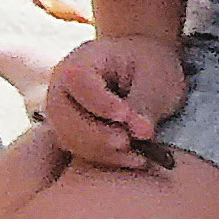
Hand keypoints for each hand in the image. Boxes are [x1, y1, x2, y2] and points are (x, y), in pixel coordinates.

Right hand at [37, 33, 187, 171]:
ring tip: (140, 155)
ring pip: (66, 137)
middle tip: (130, 142)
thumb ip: (145, 102)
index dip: (100, 102)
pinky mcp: (70, 132)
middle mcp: (62, 85)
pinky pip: (77, 150)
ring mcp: (62, 110)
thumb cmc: (149, 66)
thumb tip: (139, 134)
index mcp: (83, 59)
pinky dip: (103, 159)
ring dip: (102, 152)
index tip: (127, 116)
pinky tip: (132, 159)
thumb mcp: (156, 78)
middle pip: (62, 114)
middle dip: (97, 135)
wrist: (143, 70)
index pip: (78, 80)